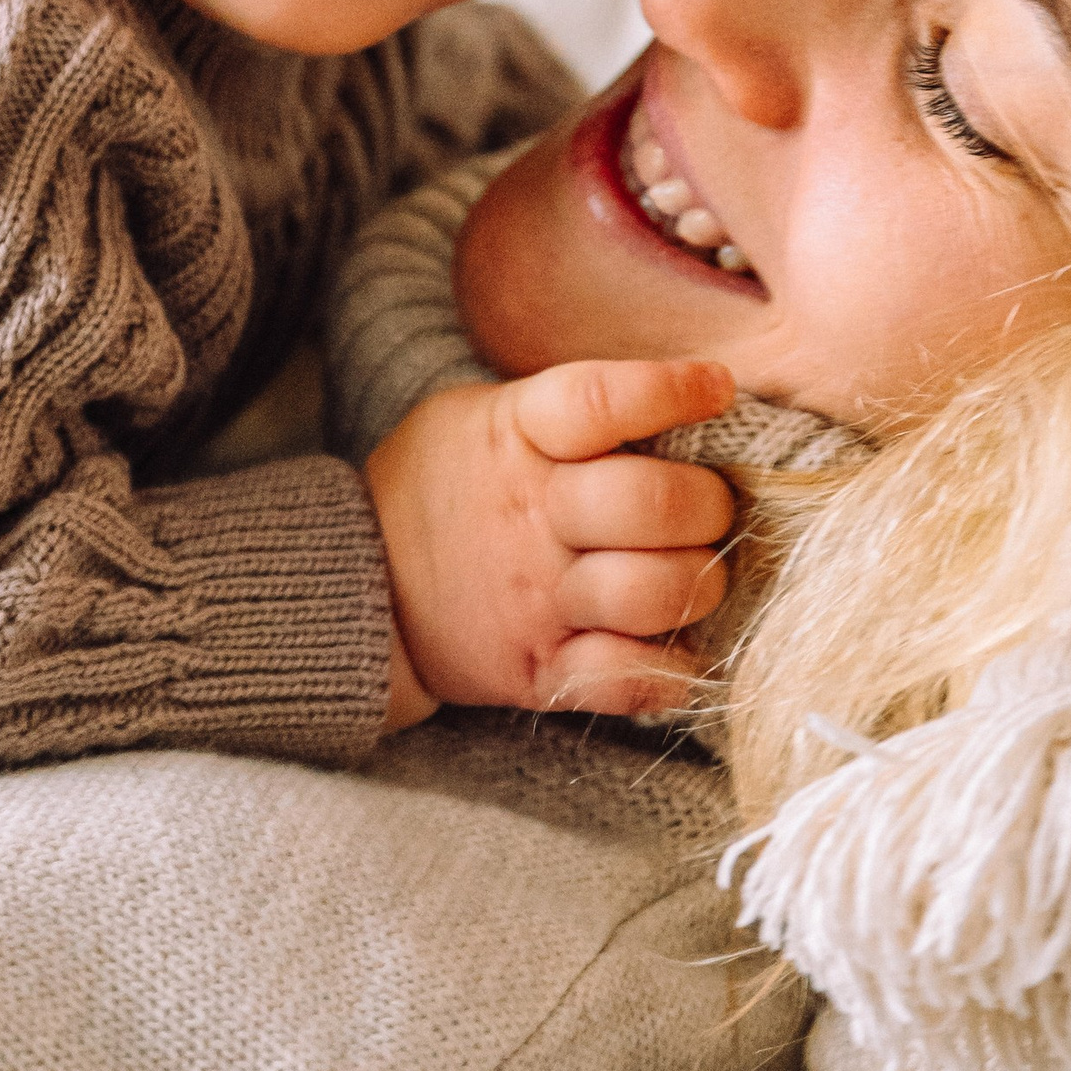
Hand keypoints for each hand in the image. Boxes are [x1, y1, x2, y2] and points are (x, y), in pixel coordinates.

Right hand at [366, 358, 737, 729]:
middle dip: (708, 504)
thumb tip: (685, 394)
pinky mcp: (540, 669)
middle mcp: (531, 517)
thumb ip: (564, 409)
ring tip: (695, 573)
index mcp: (516, 437)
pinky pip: (625, 680)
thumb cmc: (444, 484)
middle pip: (652, 504)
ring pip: (654, 592)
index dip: (670, 390)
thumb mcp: (481, 415)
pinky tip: (681, 649)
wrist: (355, 583)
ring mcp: (537, 599)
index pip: (601, 401)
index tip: (715, 390)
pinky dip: (669, 671)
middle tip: (708, 508)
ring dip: (697, 583)